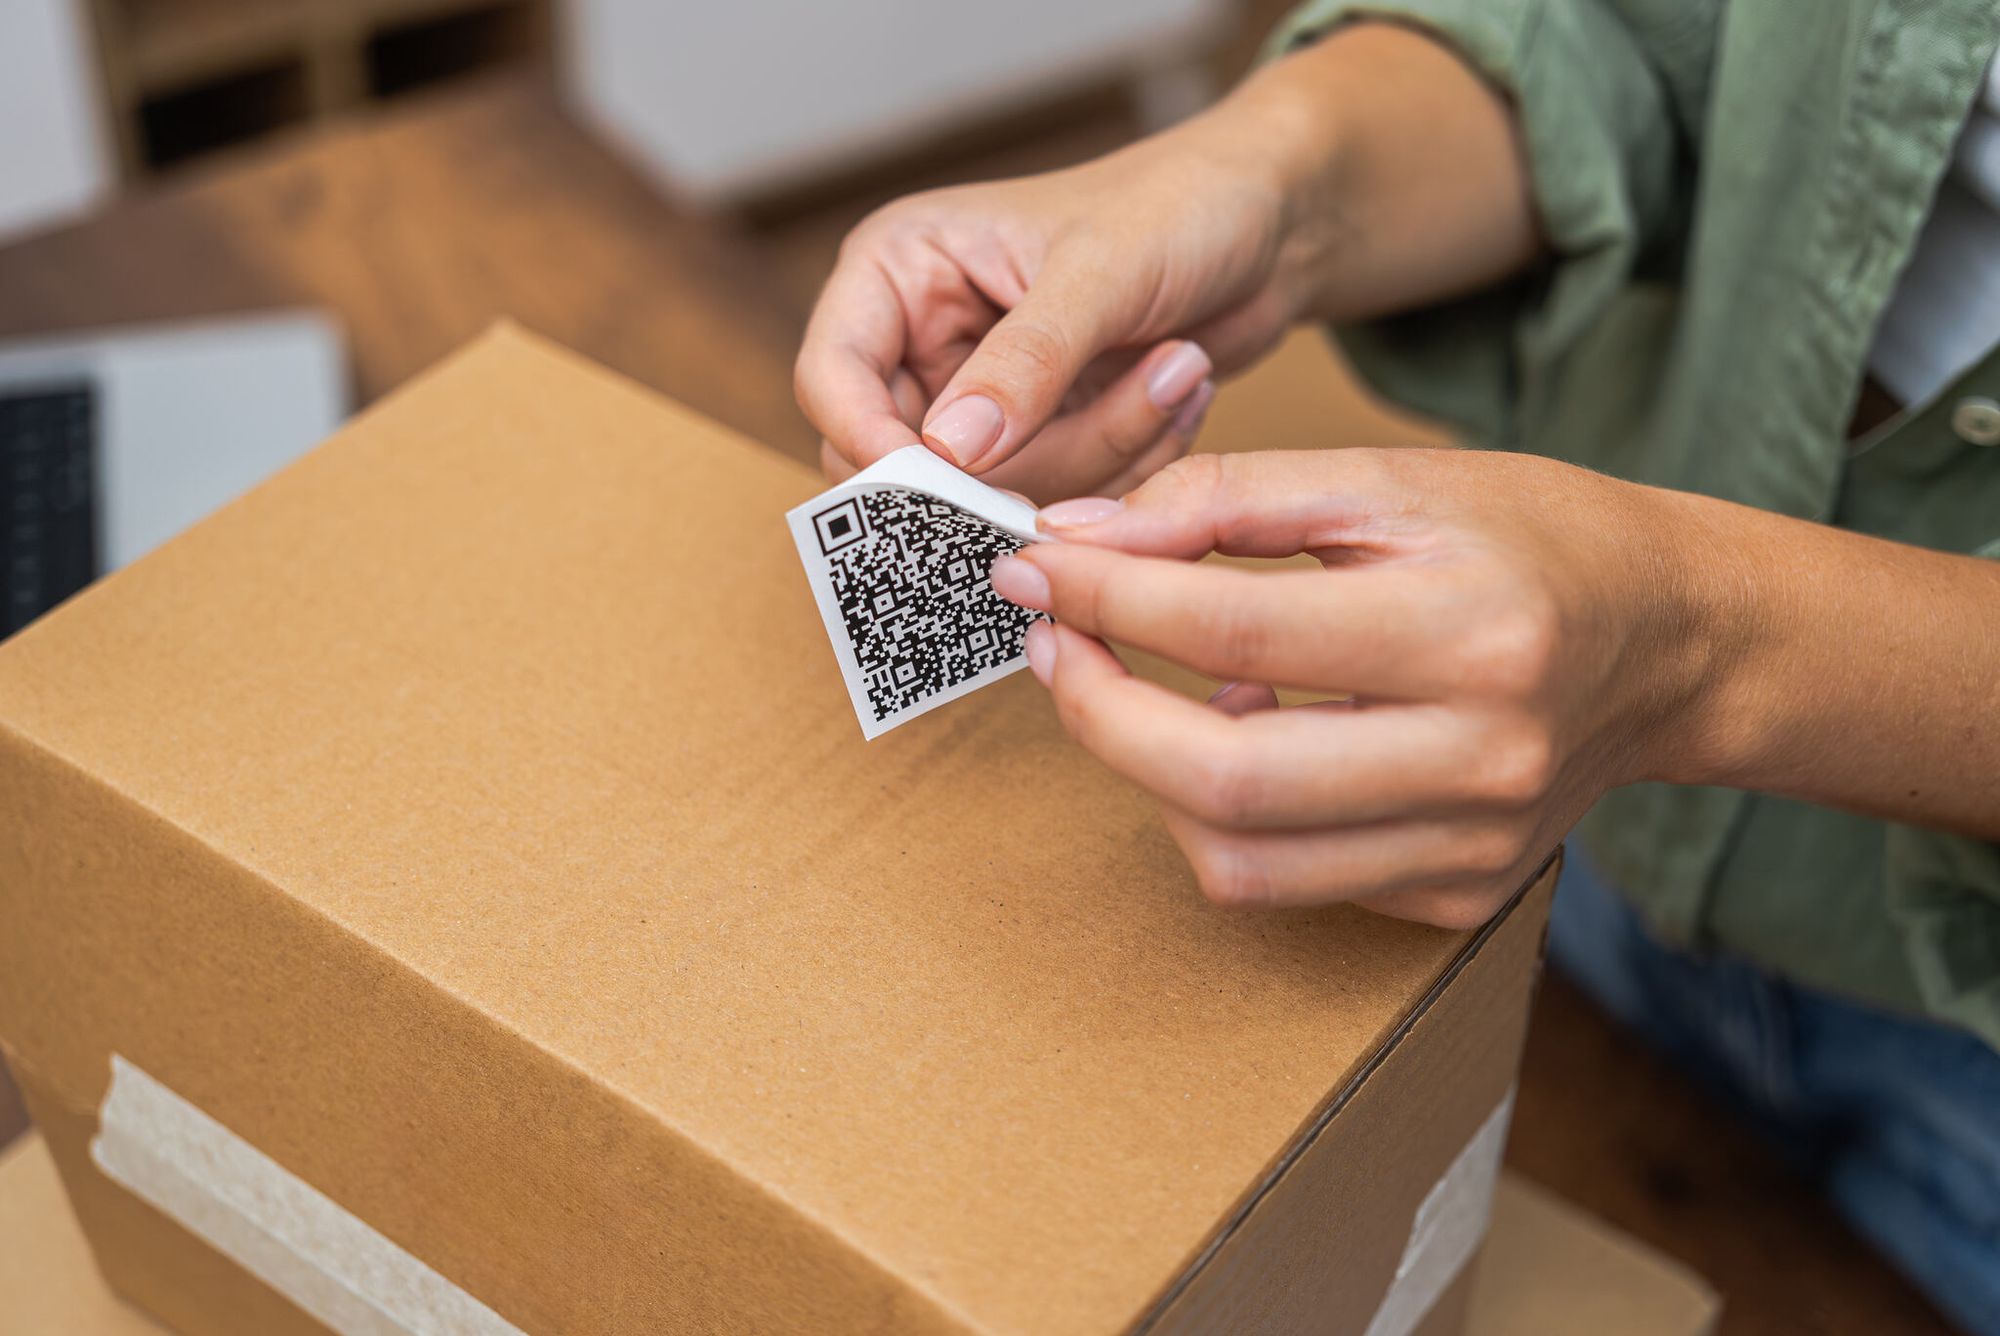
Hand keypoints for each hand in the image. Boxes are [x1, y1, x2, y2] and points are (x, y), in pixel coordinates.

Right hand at [794, 129, 1295, 503]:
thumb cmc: (1178, 206)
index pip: (832, 379)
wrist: (1268, 225)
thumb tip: (949, 452)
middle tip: (1117, 418)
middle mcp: (922, 341)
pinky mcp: (1042, 444)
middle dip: (1026, 460)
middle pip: (911, 465)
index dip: (874, 446)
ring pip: (996, 495)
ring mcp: (982, 402)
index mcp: (898, 271)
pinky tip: (1175, 393)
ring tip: (1175, 370)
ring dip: (1104, 451)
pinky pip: (1059, 502)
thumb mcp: (1100, 273)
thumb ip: (1025, 363)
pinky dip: (1129, 466)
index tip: (954, 488)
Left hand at [987, 450, 1720, 927]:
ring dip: (1144, 772)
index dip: (1105, 598)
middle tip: (1050, 640)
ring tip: (1133, 683)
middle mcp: (1482, 760)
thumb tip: (1078, 537)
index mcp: (1473, 632)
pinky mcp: (1455, 897)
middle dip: (1095, 710)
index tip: (1033, 566)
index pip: (1231, 627)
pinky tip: (1238, 730)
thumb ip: (1224, 499)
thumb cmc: (1532, 539)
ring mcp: (1471, 848)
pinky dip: (1224, 813)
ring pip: (1238, 858)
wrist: (1670, 642)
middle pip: (1221, 779)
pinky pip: (1287, 879)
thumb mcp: (1387, 479)